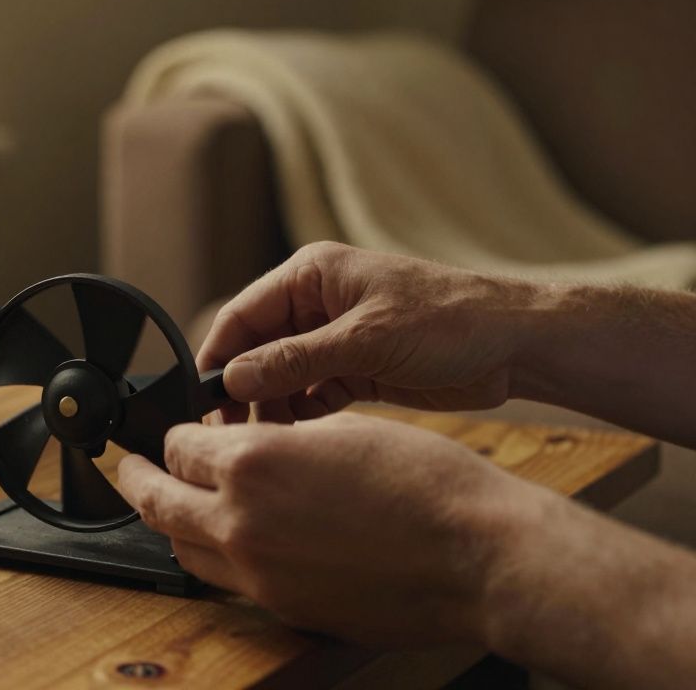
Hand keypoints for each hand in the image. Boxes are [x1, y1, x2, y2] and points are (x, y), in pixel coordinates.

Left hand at [116, 412, 533, 646]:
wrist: (480, 555)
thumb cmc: (426, 483)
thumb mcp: (340, 431)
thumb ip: (277, 439)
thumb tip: (247, 444)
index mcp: (251, 464)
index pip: (177, 446)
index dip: (176, 433)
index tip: (178, 430)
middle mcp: (240, 522)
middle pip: (157, 501)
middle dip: (138, 479)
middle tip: (127, 468)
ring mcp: (258, 574)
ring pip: (183, 549)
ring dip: (172, 523)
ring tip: (173, 505)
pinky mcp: (284, 609)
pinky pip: (228, 581)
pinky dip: (216, 556)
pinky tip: (235, 540)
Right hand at [198, 241, 538, 422]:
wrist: (516, 346)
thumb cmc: (449, 322)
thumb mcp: (365, 340)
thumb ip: (295, 360)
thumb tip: (233, 378)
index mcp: (311, 276)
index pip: (243, 315)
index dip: (219, 357)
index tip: (202, 398)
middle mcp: (317, 304)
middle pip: (257, 349)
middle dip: (243, 389)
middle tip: (231, 433)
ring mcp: (335, 338)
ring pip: (281, 377)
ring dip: (272, 408)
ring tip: (267, 443)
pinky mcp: (356, 369)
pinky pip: (311, 394)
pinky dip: (302, 416)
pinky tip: (300, 439)